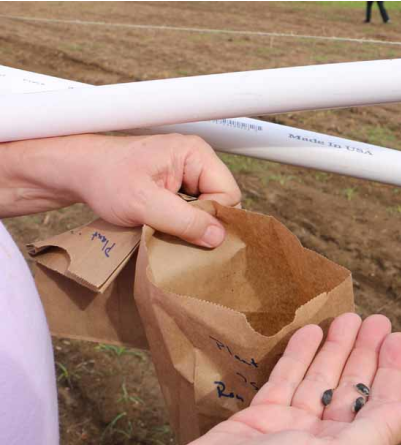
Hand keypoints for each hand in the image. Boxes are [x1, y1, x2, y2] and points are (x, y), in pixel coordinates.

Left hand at [0, 134, 240, 246]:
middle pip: (220, 203)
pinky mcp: (177, 187)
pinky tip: (162, 225)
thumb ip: (183, 220)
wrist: (75, 173)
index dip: (213, 219)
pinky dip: (180, 224)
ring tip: (164, 227)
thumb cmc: (103, 177)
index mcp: (195, 154)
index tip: (189, 232)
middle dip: (201, 224)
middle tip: (174, 232)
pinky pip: (193, 211)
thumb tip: (218, 237)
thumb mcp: (143, 203)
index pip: (228, 194)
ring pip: (207, 211)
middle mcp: (196, 161)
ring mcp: (186, 174)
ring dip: (189, 226)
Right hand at [144, 314, 400, 444]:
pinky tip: (311, 332)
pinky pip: (286, 382)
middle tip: (377, 319)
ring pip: (320, 383)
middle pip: (353, 393)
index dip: (392, 373)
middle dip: (367, 355)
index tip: (398, 338)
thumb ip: (380, 434)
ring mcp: (291, 436)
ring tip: (349, 316)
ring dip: (336, 350)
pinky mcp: (260, 423)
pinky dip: (299, 357)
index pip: (382, 411)